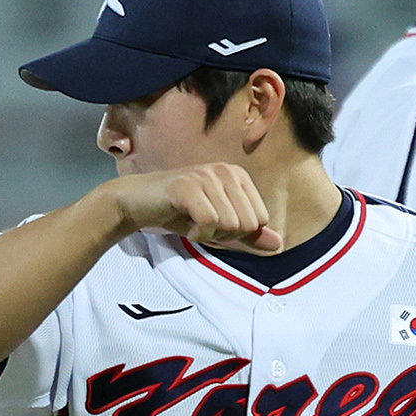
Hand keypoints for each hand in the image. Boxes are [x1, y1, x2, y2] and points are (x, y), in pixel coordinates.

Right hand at [112, 163, 283, 251]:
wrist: (136, 204)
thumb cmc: (178, 212)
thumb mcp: (219, 226)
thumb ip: (248, 235)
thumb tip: (278, 245)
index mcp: (238, 176)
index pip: (260, 220)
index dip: (237, 232)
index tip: (214, 222)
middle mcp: (226, 171)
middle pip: (248, 224)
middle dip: (225, 235)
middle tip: (201, 224)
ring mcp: (207, 176)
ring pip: (230, 224)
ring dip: (209, 234)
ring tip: (191, 221)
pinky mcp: (188, 186)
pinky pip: (209, 222)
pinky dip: (197, 233)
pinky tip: (184, 224)